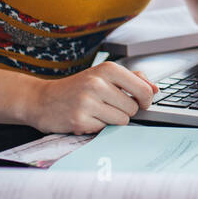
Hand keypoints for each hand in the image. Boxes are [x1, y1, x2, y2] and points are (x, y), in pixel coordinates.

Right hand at [26, 62, 156, 134]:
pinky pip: (105, 129)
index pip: (144, 89)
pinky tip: (86, 118)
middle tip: (108, 105)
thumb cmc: (78, 88)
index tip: (141, 102)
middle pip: (133, 108)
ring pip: (122, 121)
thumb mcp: (103, 76)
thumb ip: (132, 79)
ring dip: (112, 120)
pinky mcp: (79, 121)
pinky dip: (98, 127)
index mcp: (107, 69)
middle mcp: (97, 83)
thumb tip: (155, 88)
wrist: (42, 100)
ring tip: (97, 112)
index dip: (146, 100)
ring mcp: (87, 102)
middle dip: (125, 110)